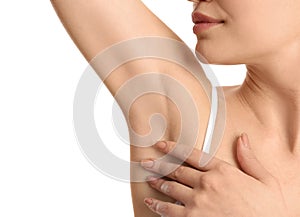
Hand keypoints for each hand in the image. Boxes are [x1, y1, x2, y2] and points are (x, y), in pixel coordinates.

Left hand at [141, 133, 290, 216]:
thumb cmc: (267, 209)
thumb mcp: (265, 180)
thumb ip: (249, 159)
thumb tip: (242, 138)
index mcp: (222, 171)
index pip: (192, 154)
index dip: (173, 148)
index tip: (161, 145)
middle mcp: (207, 183)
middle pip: (177, 170)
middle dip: (159, 165)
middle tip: (147, 161)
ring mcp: (198, 202)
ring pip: (171, 188)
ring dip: (158, 183)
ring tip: (148, 179)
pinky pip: (169, 211)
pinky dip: (158, 206)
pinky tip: (151, 203)